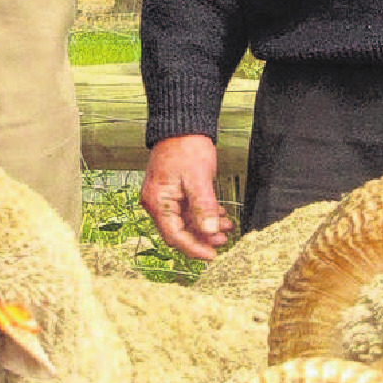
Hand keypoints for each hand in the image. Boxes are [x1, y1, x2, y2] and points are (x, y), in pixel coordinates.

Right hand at [141, 134, 235, 261]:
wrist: (181, 127)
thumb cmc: (186, 149)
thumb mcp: (198, 179)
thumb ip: (203, 207)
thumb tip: (209, 232)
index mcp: (158, 202)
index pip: (174, 235)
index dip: (194, 248)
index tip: (213, 255)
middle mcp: (156, 203)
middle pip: (178, 232)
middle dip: (202, 239)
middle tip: (224, 240)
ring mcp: (164, 198)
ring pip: (184, 223)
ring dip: (205, 228)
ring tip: (226, 227)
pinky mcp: (173, 193)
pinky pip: (187, 212)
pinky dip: (203, 216)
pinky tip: (219, 215)